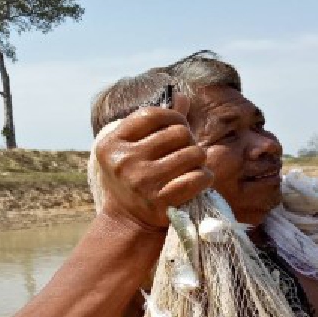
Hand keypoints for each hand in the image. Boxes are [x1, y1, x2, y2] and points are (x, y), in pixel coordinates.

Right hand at [93, 95, 212, 228]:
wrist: (129, 220)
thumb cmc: (136, 176)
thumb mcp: (135, 148)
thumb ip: (157, 122)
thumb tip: (181, 96)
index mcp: (112, 143)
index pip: (152, 114)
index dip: (173, 117)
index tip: (178, 127)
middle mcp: (124, 161)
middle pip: (178, 132)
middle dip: (188, 140)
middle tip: (185, 152)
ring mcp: (142, 182)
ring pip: (193, 153)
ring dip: (199, 158)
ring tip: (192, 166)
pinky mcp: (160, 202)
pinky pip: (198, 177)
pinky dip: (205, 177)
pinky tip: (200, 179)